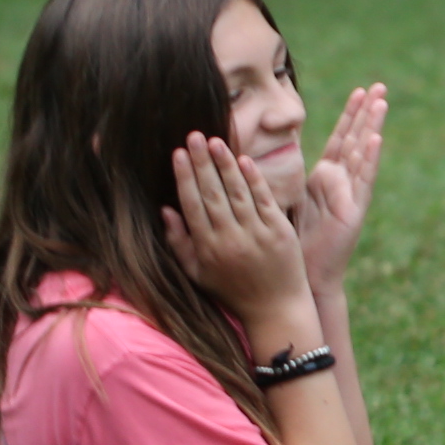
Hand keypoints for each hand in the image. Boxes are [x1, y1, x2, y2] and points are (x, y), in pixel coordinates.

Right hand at [161, 132, 319, 342]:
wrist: (276, 308)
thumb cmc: (232, 291)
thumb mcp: (198, 274)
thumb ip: (179, 243)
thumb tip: (165, 210)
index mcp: (208, 249)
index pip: (192, 205)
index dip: (184, 177)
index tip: (177, 153)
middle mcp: (230, 239)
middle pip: (212, 193)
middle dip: (201, 162)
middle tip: (193, 136)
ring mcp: (256, 234)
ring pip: (237, 192)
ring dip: (225, 164)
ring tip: (215, 141)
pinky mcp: (279, 231)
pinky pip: (264, 199)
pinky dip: (254, 179)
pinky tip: (243, 160)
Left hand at [296, 82, 389, 292]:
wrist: (304, 277)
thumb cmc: (290, 245)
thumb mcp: (282, 202)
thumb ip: (276, 178)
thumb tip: (250, 154)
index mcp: (324, 180)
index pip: (339, 139)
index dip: (349, 115)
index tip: (358, 90)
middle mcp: (341, 183)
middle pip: (355, 140)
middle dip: (366, 112)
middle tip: (380, 85)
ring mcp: (350, 196)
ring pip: (362, 154)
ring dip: (372, 127)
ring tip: (381, 102)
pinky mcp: (354, 211)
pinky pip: (362, 180)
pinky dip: (369, 159)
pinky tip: (375, 139)